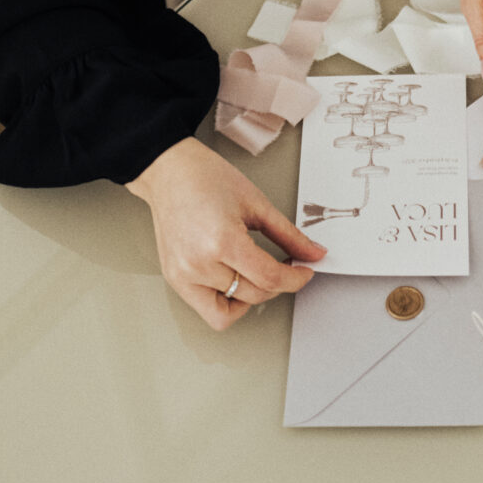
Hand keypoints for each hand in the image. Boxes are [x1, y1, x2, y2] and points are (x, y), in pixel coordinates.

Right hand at [126, 136, 325, 330]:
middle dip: (278, 285)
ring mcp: (183, 275)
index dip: (295, 279)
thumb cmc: (204, 178)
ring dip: (252, 296)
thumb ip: (288, 234)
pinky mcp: (175, 280)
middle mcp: (199, 264)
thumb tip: (313, 253)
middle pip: (253, 295)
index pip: (269, 278)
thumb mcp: (256, 203)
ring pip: (230, 311)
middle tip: (286, 266)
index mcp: (222, 241)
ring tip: (257, 274)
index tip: (305, 272)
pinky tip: (236, 282)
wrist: (169, 172)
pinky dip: (227, 303)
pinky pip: (207, 311)